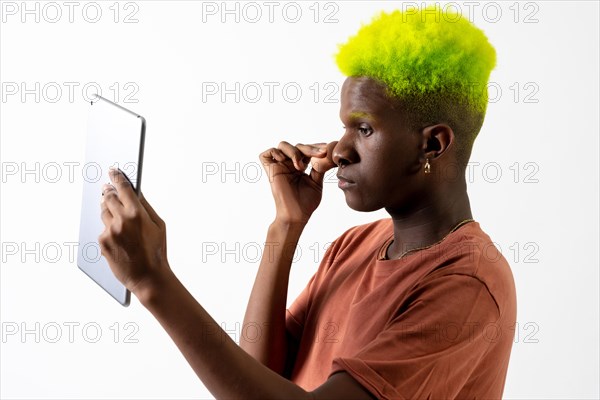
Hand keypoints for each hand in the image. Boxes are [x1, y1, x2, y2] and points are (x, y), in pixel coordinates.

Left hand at [99, 168, 169, 294]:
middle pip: (109, 197)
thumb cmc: (157, 251)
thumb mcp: (159, 225)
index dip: (117, 177)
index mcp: (137, 213)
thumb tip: (136, 192)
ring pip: (104, 212)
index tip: (113, 171)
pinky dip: (109, 229)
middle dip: (109, 191)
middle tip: (108, 188)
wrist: (148, 276)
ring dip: (108, 209)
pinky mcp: (102, 242)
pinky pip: (103, 229)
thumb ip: (146, 206)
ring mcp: (109, 231)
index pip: (123, 188)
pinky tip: (119, 237)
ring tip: (116, 214)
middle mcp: (121, 220)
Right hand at [259, 141, 336, 224]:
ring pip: (283, 145)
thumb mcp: (316, 182)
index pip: (306, 149)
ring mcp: (279, 167)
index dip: (315, 147)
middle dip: (309, 148)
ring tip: (301, 166)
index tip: (326, 150)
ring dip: (294, 151)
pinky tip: (286, 162)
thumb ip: (319, 167)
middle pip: (297, 145)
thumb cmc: (305, 203)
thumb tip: (327, 153)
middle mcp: (288, 164)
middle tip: (320, 153)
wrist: (296, 215)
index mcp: (299, 166)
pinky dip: (276, 152)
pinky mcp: (270, 171)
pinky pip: (266, 154)